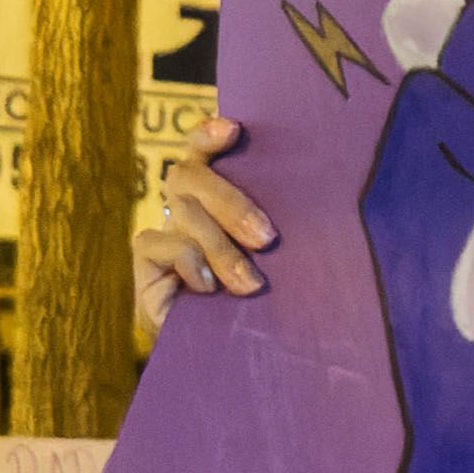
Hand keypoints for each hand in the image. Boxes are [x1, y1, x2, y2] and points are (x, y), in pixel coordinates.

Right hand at [135, 113, 276, 324]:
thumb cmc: (259, 292)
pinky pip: (160, 243)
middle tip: (267, 238)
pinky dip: (191, 264)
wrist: (222, 343)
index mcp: (217, 190)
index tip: (233, 129)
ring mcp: (163, 228)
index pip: (202, 147)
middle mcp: (186, 201)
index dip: (209, 134)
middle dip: (231, 204)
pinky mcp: (146, 258)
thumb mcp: (276, 255)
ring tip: (250, 283)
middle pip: (190, 175)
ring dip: (221, 248)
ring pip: (183, 214)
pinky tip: (209, 289)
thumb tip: (327, 203)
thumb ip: (277, 228)